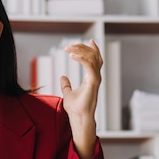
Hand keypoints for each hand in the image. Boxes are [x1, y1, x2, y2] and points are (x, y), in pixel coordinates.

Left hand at [60, 39, 102, 158]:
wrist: (78, 117)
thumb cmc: (76, 108)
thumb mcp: (68, 93)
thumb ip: (66, 85)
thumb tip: (63, 77)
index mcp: (91, 78)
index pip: (95, 60)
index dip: (94, 50)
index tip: (90, 40)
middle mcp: (95, 77)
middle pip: (94, 56)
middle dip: (83, 48)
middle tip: (69, 45)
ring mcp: (95, 80)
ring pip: (93, 59)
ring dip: (81, 51)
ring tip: (68, 49)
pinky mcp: (92, 82)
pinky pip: (89, 66)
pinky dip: (82, 58)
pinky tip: (72, 55)